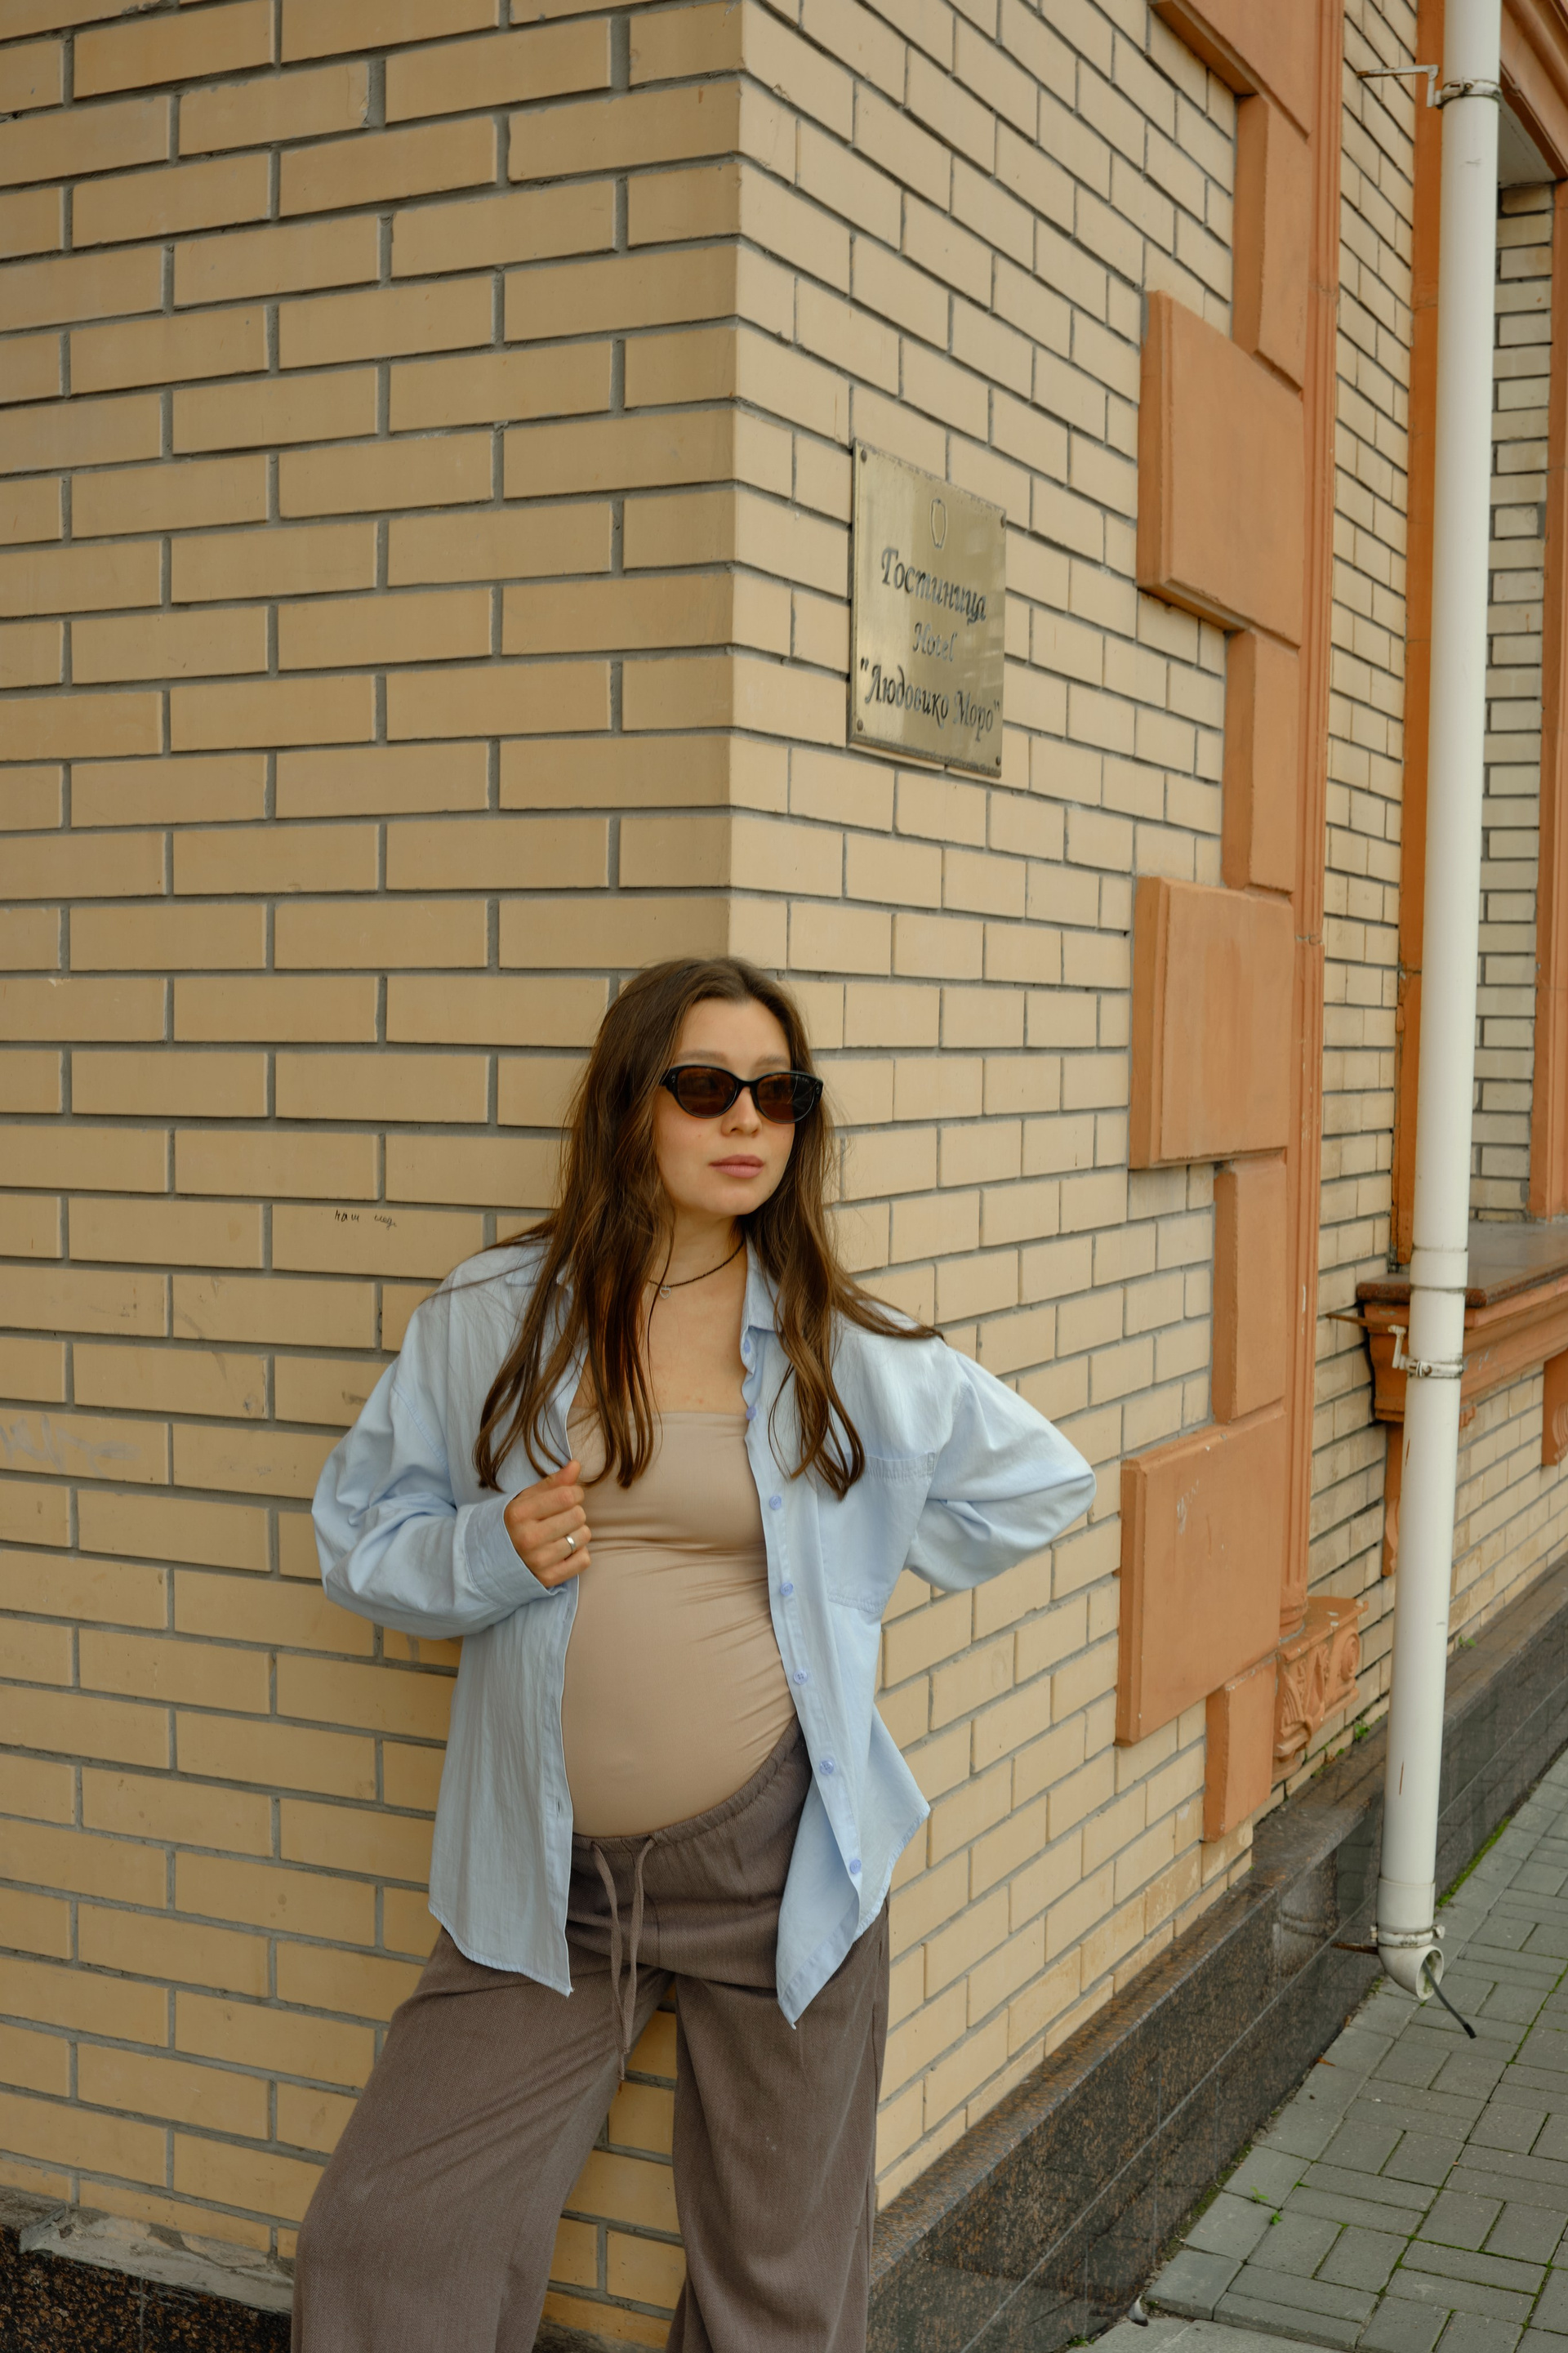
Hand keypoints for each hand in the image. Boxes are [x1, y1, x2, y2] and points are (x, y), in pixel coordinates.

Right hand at [504, 1461, 591, 1587]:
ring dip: (578, 1532)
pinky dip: (579, 1553)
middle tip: (561, 1518)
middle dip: (575, 1512)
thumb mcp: (527, 1499)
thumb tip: (576, 1465)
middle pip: (578, 1515)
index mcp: (519, 1514)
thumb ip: (553, 1483)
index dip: (575, 1493)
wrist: (495, 1560)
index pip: (567, 1495)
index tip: (568, 1497)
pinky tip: (564, 1551)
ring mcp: (538, 1561)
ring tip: (561, 1534)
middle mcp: (528, 1538)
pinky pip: (584, 1560)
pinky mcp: (549, 1579)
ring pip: (584, 1536)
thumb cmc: (517, 1524)